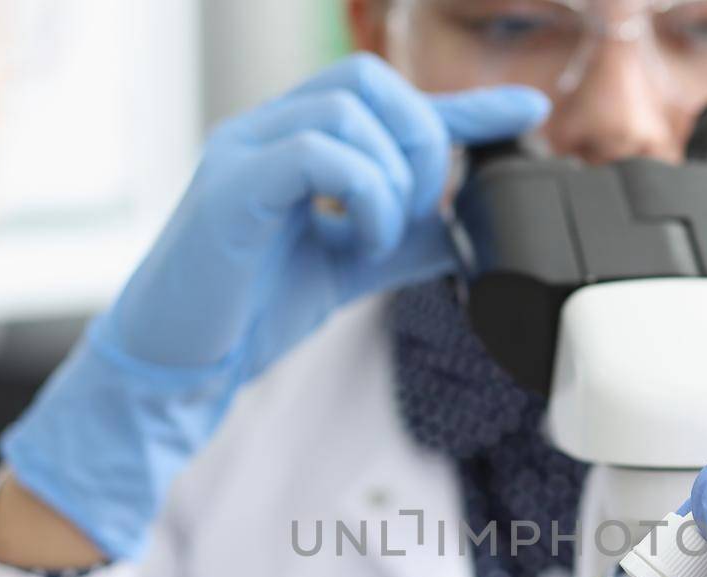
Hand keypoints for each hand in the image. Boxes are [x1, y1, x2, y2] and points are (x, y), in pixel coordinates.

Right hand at [0, 55, 550, 558]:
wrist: (178, 364)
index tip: (527, 112)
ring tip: (374, 240)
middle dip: (419, 146)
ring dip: (390, 183)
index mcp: (292, 141)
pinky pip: (318, 152)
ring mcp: (243, 150)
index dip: (462, 105)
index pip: (386, 100)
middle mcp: (264, 129)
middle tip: (411, 216)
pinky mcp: (231, 186)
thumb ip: (401, 241)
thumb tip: (461, 226)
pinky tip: (357, 241)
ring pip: (350, 111)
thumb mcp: (347, 269)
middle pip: (369, 81)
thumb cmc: (246, 312)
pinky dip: (361, 194)